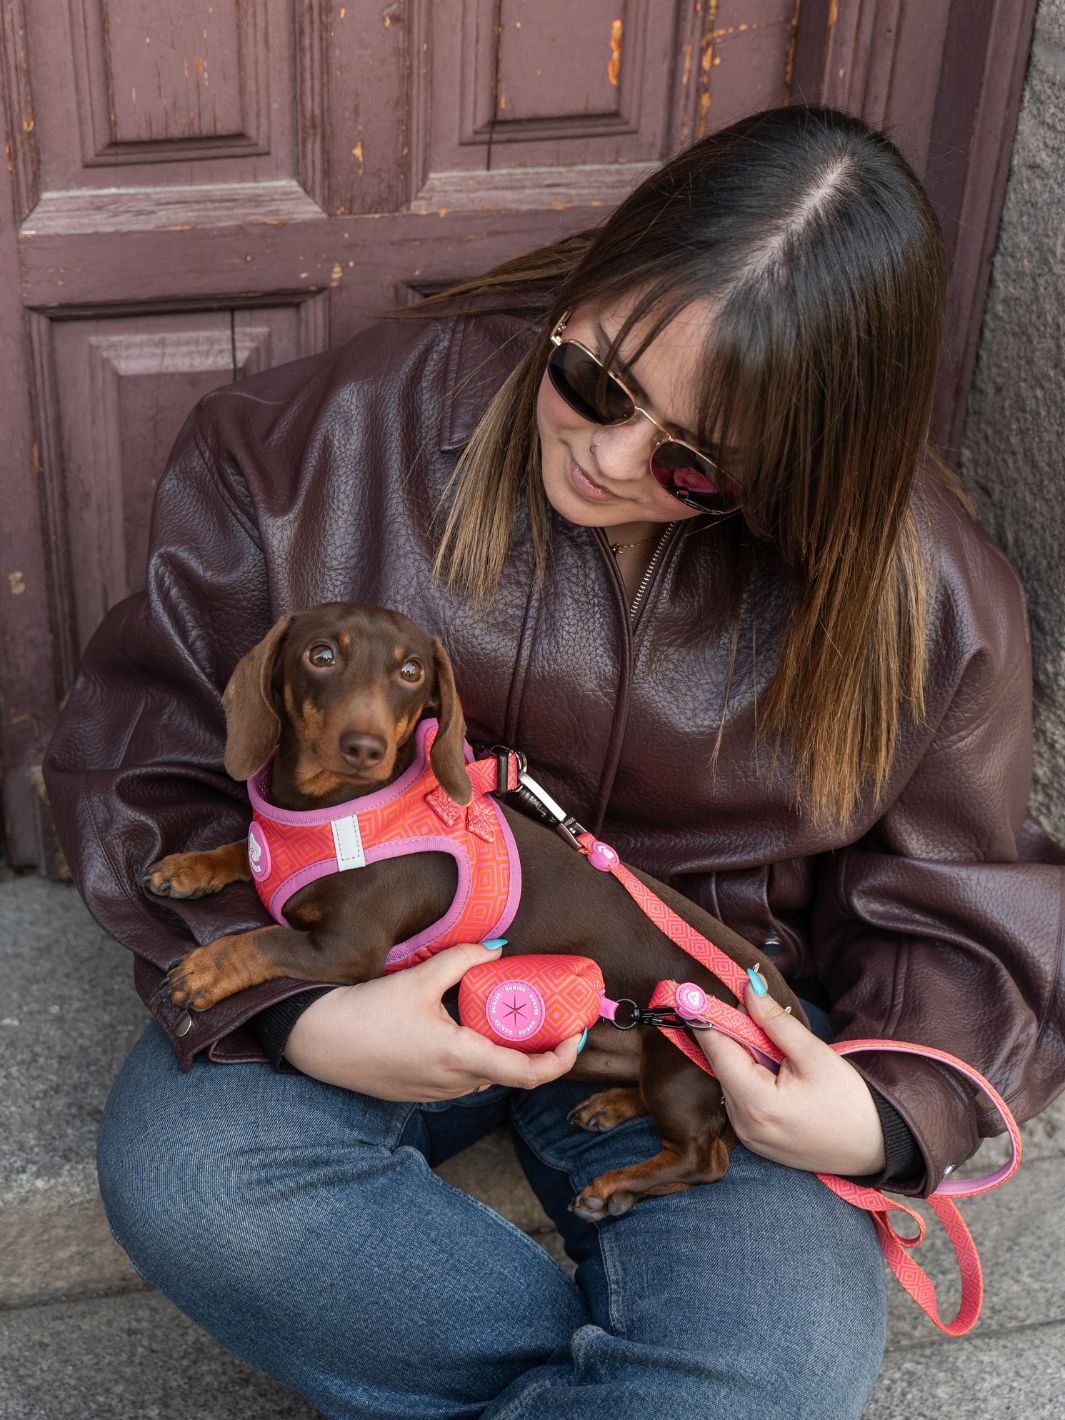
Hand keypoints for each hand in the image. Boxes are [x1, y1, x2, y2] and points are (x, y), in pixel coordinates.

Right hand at [283, 942, 583, 1100]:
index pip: (528, 1073)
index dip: (560, 1059)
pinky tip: (462, 1028)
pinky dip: (473, 1056)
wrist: (316, 1039)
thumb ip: (464, 960)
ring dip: (499, 1050)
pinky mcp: (417, 1093)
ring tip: (502, 1015)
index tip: (574, 1036)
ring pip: (483, 1074)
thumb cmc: (366, 1011)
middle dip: (529, 1045)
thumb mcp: (419, 978)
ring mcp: (434, 1093)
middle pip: (508, 1071)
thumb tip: (499, 946)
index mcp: (460, 1057)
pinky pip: (459, 1078)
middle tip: (540, 1012)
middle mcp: (453, 1083)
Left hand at [695, 976, 886, 1176]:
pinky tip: (774, 1071)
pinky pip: (738, 1098)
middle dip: (731, 1033)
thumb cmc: (849, 1101)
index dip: (706, 1017)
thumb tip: (747, 986)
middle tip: (749, 1009)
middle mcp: (742, 1123)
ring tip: (775, 1049)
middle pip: (721, 1063)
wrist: (874, 1148)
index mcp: (756, 1103)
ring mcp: (746, 1136)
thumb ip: (775, 1020)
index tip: (692, 991)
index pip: (716, 1049)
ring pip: (728, 1079)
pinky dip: (748, 1077)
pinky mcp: (753, 1140)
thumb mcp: (814, 1054)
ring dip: (742, 1056)